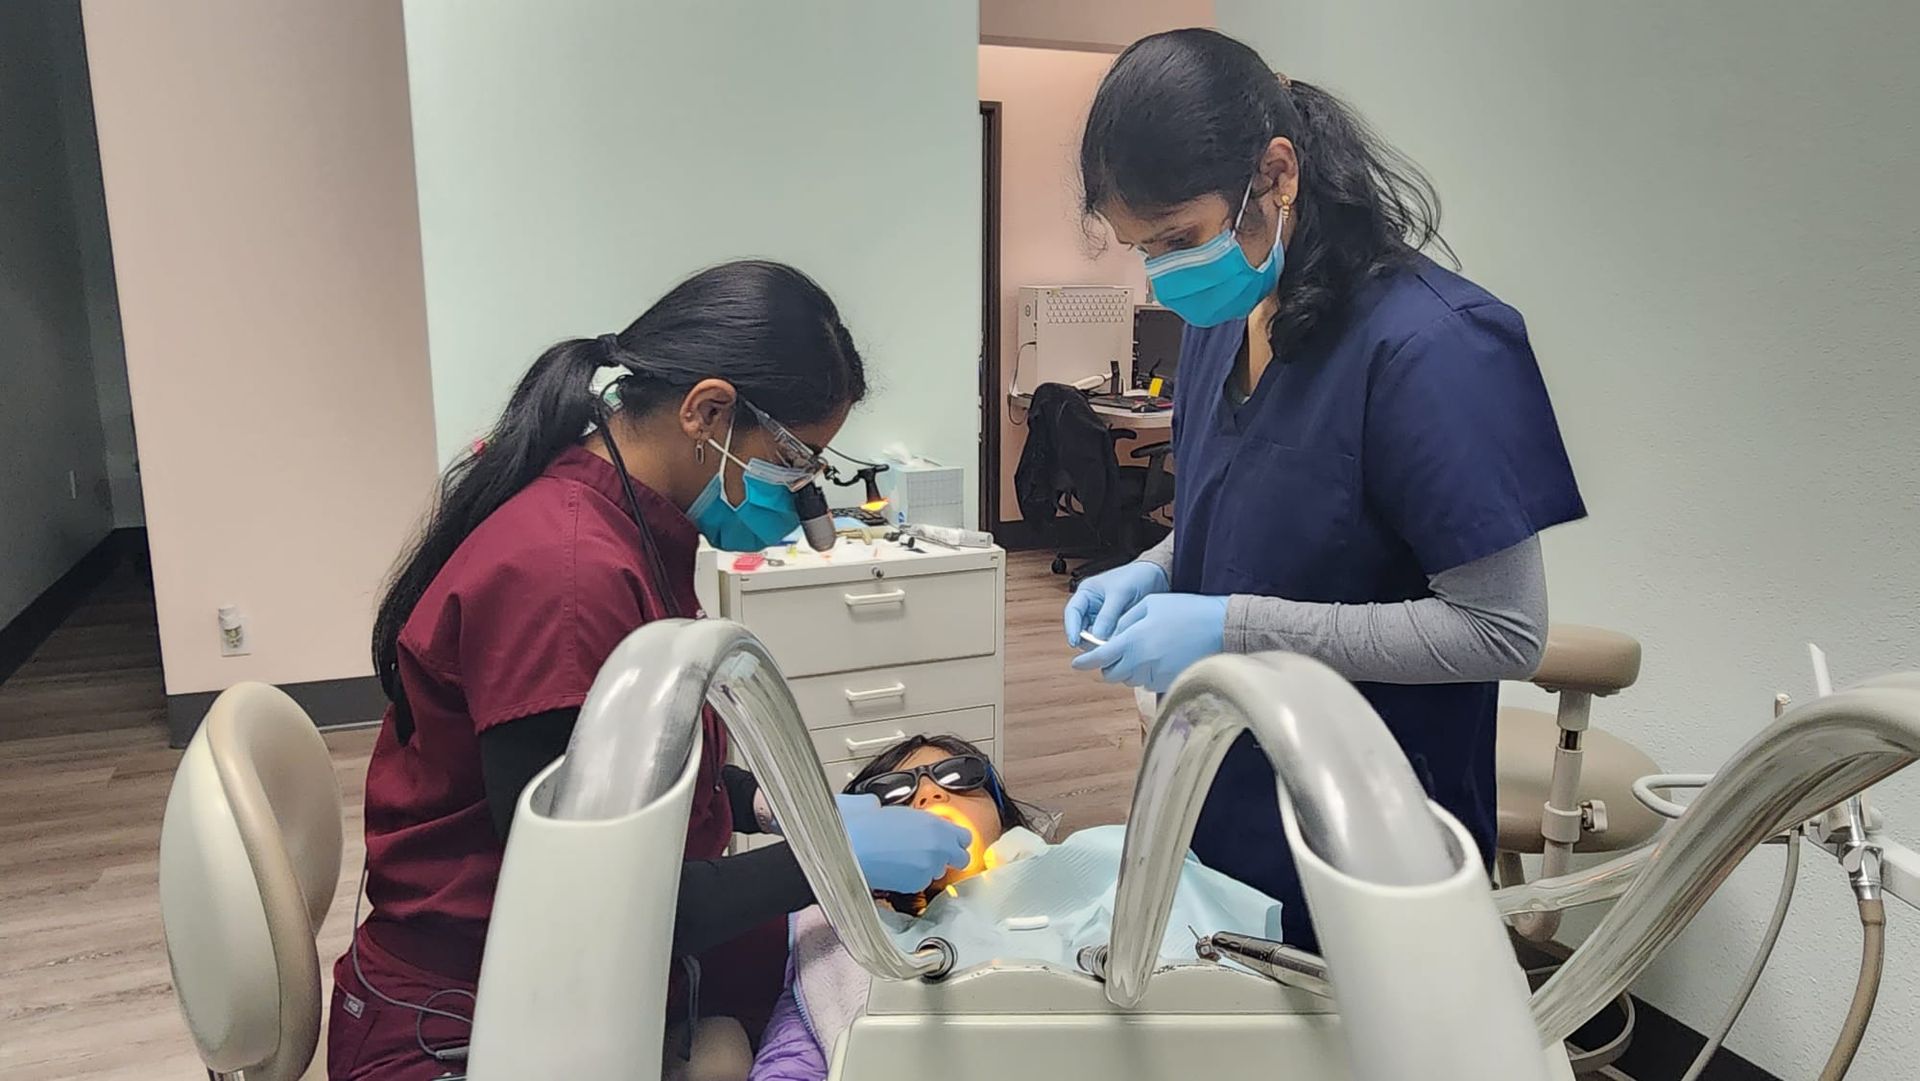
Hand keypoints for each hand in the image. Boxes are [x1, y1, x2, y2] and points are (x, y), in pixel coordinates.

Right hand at [837, 794, 971, 893]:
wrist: (853, 846)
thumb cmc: (870, 825)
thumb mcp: (901, 811)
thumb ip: (923, 820)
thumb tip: (923, 823)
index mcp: (938, 827)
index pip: (965, 837)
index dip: (955, 838)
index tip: (949, 839)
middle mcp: (939, 849)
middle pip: (961, 858)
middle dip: (950, 856)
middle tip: (934, 852)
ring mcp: (929, 869)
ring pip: (939, 871)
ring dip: (928, 866)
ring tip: (907, 858)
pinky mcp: (915, 885)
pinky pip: (921, 881)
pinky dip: (913, 877)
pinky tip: (897, 868)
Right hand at [1064, 561, 1169, 646]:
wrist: (1156, 577)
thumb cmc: (1136, 577)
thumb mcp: (1120, 593)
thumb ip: (1108, 614)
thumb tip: (1097, 636)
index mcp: (1087, 593)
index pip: (1073, 612)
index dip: (1071, 627)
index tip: (1074, 642)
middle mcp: (1091, 607)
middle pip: (1081, 629)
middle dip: (1088, 640)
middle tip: (1099, 649)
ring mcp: (1101, 619)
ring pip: (1094, 637)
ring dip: (1101, 644)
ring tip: (1113, 647)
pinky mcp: (1113, 627)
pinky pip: (1108, 639)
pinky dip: (1112, 644)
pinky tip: (1120, 645)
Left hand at [1070, 593, 1227, 692]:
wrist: (1219, 626)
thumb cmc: (1186, 610)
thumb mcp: (1149, 604)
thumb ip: (1125, 622)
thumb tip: (1109, 637)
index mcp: (1134, 639)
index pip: (1100, 657)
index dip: (1085, 662)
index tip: (1076, 664)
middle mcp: (1142, 661)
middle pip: (1112, 674)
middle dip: (1107, 666)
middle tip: (1113, 653)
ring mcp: (1156, 674)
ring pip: (1129, 680)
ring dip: (1127, 669)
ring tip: (1142, 650)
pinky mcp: (1169, 682)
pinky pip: (1147, 683)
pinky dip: (1144, 673)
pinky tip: (1156, 657)